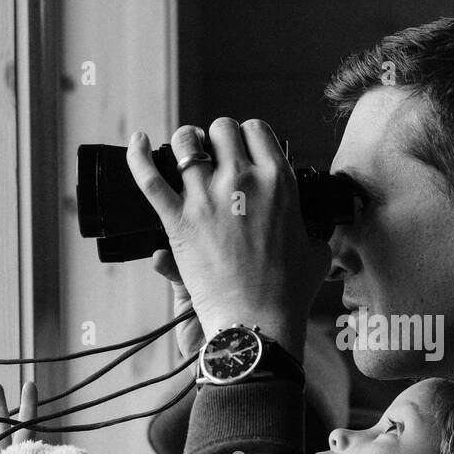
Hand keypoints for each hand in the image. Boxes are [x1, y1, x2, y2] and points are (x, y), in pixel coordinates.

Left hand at [126, 121, 329, 359]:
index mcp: (279, 183)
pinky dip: (138, 156)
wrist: (257, 323)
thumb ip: (314, 234)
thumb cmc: (289, 294)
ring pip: (186, 143)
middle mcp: (243, 181)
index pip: (258, 131)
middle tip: (216, 156)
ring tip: (185, 153)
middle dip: (218, 138)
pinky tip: (137, 141)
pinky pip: (149, 178)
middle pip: (221, 130)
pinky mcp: (179, 221)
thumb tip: (314, 234)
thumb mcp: (316, 255)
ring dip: (185, 143)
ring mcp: (208, 199)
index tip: (244, 150)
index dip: (248, 136)